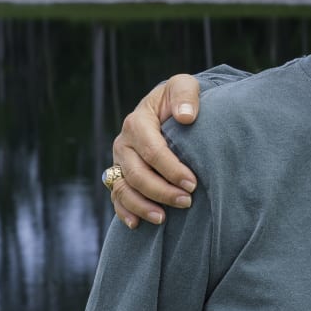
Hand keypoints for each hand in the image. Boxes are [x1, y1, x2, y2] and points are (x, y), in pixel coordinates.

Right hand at [109, 74, 202, 226]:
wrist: (168, 109)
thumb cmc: (179, 99)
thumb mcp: (184, 86)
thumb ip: (186, 95)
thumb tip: (185, 116)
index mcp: (137, 122)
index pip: (152, 151)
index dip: (171, 169)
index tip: (193, 183)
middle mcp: (124, 144)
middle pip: (137, 174)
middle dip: (162, 191)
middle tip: (187, 202)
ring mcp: (119, 162)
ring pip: (123, 189)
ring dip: (142, 206)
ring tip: (163, 219)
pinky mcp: (120, 176)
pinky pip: (117, 198)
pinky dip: (125, 212)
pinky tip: (137, 224)